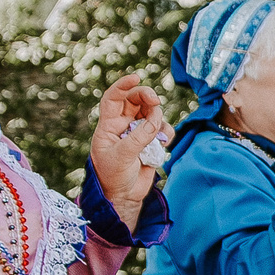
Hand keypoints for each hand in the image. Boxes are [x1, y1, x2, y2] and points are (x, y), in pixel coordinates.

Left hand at [88, 72, 171, 229]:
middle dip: (146, 97)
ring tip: (160, 133)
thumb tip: (156, 121)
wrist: (123, 197)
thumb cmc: (113, 177)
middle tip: (155, 101)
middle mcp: (123, 126)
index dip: (123, 85)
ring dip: (158, 117)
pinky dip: (166, 132)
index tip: (136, 77)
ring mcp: (137, 134)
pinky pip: (162, 130)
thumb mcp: (121, 156)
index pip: (113, 98)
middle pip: (136, 101)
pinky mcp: (151, 143)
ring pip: (151, 114)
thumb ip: (139, 137)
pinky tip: (165, 142)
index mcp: (108, 126)